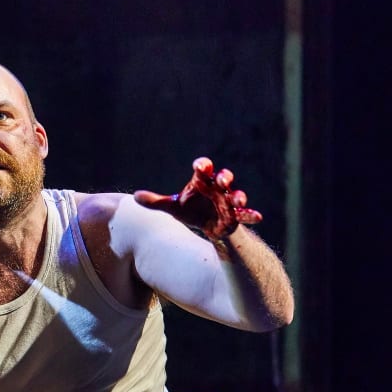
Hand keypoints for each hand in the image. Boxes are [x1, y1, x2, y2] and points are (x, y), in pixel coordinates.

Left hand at [133, 157, 261, 239]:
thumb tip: (134, 197)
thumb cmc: (190, 210)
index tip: (201, 167)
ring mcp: (228, 201)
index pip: (203, 168)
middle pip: (224, 178)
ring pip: (236, 195)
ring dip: (238, 196)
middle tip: (222, 179)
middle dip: (225, 177)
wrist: (206, 226)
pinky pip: (245, 214)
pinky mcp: (235, 215)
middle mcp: (217, 188)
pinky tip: (258, 217)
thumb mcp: (172, 208)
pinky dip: (251, 215)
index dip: (203, 166)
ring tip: (238, 200)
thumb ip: (155, 202)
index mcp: (202, 182)